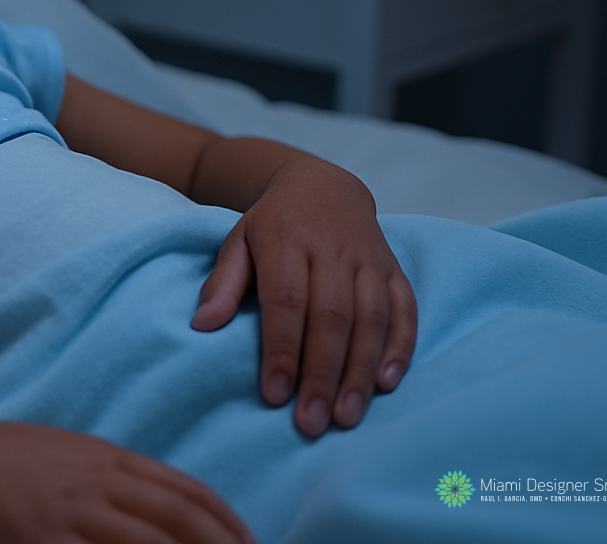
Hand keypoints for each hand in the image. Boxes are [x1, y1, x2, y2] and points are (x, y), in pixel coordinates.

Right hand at [0, 420, 254, 543]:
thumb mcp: (57, 457)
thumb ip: (100, 476)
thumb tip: (143, 500)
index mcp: (102, 456)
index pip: (181, 487)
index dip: (223, 518)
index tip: (250, 542)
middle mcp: (95, 479)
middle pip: (178, 515)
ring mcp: (69, 510)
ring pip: (149, 541)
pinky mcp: (41, 538)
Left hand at [189, 158, 416, 436]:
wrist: (323, 185)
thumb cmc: (273, 224)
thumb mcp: (238, 240)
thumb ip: (223, 282)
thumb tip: (201, 325)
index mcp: (286, 242)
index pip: (286, 301)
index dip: (282, 349)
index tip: (275, 394)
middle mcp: (332, 250)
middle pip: (331, 317)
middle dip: (321, 374)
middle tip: (312, 422)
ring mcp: (368, 259)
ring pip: (371, 318)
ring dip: (360, 371)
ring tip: (346, 415)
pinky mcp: (393, 268)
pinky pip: (404, 309)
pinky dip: (399, 346)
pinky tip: (387, 383)